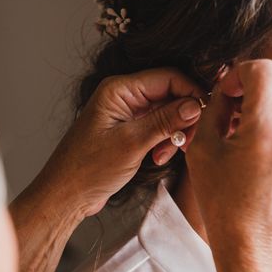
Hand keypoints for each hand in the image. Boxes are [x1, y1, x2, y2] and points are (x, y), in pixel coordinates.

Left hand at [34, 67, 203, 218]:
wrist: (67, 194)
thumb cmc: (89, 168)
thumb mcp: (132, 143)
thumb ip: (165, 121)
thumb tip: (195, 105)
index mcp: (120, 90)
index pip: (168, 77)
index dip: (191, 92)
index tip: (205, 114)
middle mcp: (124, 96)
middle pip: (170, 95)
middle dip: (183, 118)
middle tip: (188, 142)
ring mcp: (126, 114)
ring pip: (166, 113)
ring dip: (173, 133)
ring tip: (165, 155)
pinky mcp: (129, 131)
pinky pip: (157, 128)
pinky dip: (163, 142)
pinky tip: (158, 158)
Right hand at [186, 59, 271, 258]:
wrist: (255, 248)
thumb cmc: (223, 204)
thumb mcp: (202, 150)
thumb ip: (215, 107)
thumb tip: (227, 85)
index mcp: (267, 130)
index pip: (264, 69)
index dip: (240, 72)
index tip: (227, 91)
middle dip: (253, 85)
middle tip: (232, 108)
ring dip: (269, 100)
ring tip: (247, 125)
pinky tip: (262, 142)